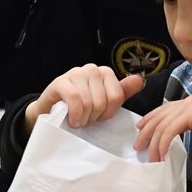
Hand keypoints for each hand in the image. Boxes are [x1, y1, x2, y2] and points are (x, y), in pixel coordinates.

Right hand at [26, 65, 144, 130]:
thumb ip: (122, 92)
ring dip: (83, 118)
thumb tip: (140, 80)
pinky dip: (75, 114)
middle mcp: (91, 69)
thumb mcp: (105, 102)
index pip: (117, 96)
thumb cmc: (80, 108)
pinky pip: (75, 99)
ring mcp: (75, 73)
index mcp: (105, 73)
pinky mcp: (60, 81)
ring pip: (89, 101)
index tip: (99, 118)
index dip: (108, 113)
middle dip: (94, 117)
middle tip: (86, 120)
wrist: (51, 111)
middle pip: (103, 101)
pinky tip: (72, 121)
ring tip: (78, 121)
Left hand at [134, 81, 191, 161]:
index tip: (144, 127)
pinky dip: (163, 145)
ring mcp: (187, 108)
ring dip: (153, 143)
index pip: (168, 109)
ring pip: (161, 126)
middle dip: (147, 130)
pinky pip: (169, 132)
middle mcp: (187, 102)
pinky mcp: (189, 115)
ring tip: (149, 158)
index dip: (154, 118)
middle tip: (138, 144)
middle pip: (159, 116)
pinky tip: (161, 156)